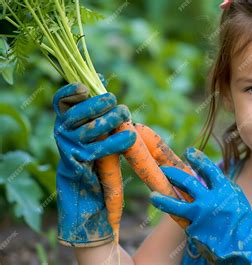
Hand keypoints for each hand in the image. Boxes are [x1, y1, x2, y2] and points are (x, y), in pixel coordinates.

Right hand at [53, 83, 134, 246]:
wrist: (85, 191)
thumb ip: (95, 107)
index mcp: (64, 120)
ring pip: (91, 129)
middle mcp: (62, 132)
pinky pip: (98, 150)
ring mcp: (68, 148)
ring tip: (127, 115)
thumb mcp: (94, 129)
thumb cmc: (94, 154)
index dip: (71, 90)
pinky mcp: (78, 163)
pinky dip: (116, 142)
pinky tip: (131, 137)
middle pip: (78, 112)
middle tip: (117, 102)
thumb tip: (101, 77)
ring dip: (111, 120)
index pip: (61, 100)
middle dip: (99, 104)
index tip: (87, 86)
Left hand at [150, 147, 251, 263]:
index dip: (197, 159)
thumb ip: (222, 187)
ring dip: (162, 197)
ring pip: (174, 203)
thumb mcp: (237, 199)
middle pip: (187, 182)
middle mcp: (211, 200)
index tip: (189, 152)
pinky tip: (168, 212)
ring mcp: (200, 215)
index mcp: (224, 190)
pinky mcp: (193, 229)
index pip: (208, 169)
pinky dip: (175, 216)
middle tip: (163, 168)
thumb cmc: (240, 221)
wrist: (241, 247)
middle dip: (172, 173)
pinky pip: (182, 219)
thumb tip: (205, 175)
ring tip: (152, 195)